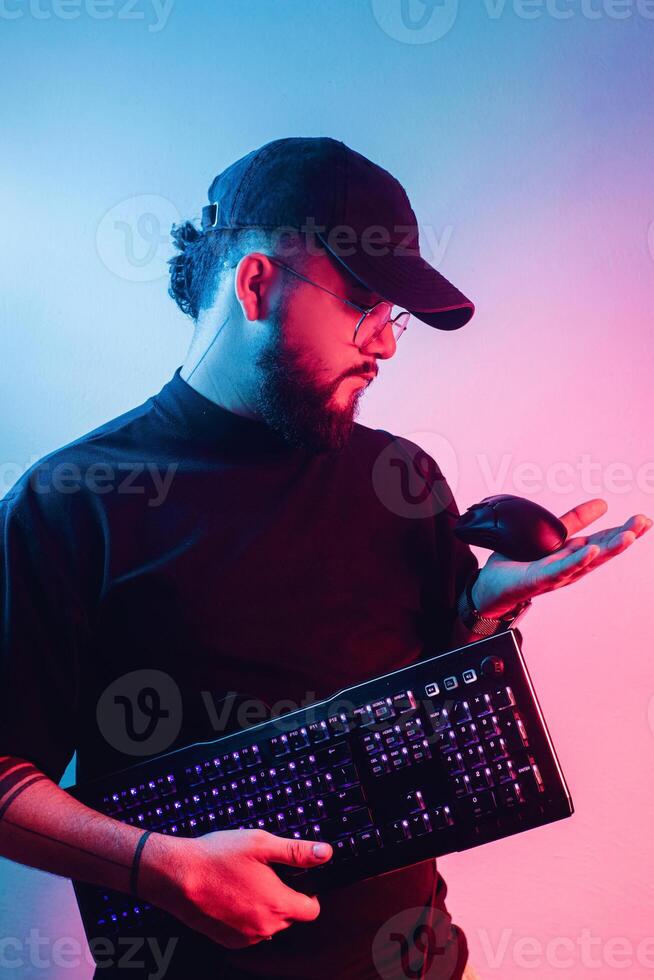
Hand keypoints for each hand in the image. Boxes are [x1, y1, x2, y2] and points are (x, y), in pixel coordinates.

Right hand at [140, 828, 332, 947]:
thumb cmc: (217, 857)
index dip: (309, 892)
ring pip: (269, 924)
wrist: (177, 875)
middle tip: (266, 873)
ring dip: (265, 907)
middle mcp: (265, 928)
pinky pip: (250, 931)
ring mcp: (246, 937)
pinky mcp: (229, 941)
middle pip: (291, 917)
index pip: (312, 910)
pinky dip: (247, 916)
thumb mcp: (261, 843)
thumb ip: (297, 851)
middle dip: (284, 897)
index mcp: (278, 905)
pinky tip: (233, 895)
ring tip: (246, 881)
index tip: (298, 879)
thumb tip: (325, 853)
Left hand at [472, 499, 652, 617]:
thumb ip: (575, 520)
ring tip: (627, 536)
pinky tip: (590, 551)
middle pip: (603, 551)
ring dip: (609, 549)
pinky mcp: (540, 579)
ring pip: (588, 561)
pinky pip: (561, 569)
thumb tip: (603, 503)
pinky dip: (577, 561)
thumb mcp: (552, 535)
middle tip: (643, 523)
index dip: (625, 530)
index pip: (605, 540)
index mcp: (576, 554)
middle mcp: (572, 566)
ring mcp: (558, 574)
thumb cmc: (522, 562)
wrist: (492, 584)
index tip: (644, 519)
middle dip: (625, 537)